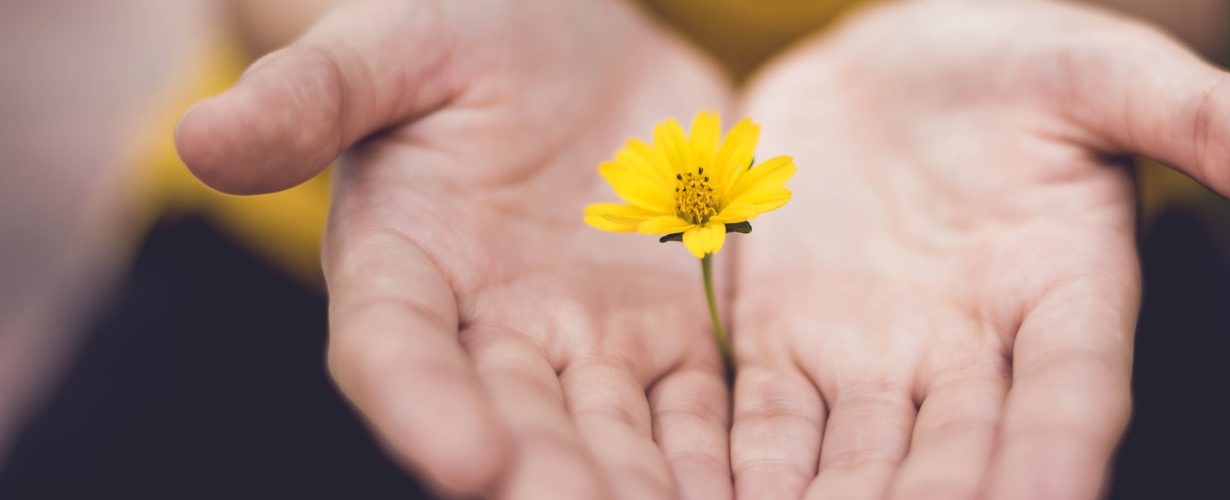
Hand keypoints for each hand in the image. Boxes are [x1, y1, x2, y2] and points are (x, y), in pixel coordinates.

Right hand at [176, 1, 733, 497]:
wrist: (570, 38)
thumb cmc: (462, 28)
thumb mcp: (392, 42)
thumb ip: (315, 94)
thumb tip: (200, 140)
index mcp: (401, 266)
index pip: (397, 351)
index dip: (423, 409)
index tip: (468, 463)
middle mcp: (490, 330)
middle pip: (518, 423)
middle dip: (557, 483)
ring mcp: (587, 343)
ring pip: (617, 438)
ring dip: (647, 492)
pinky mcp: (671, 337)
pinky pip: (700, 411)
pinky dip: (724, 461)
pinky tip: (762, 495)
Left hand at [728, 1, 1229, 498]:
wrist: (884, 64)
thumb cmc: (1008, 60)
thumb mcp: (1100, 71)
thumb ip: (1210, 120)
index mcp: (1066, 294)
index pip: (1073, 395)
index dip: (1060, 456)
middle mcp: (974, 355)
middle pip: (958, 461)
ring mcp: (875, 361)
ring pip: (858, 470)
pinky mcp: (785, 352)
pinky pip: (766, 430)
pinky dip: (746, 479)